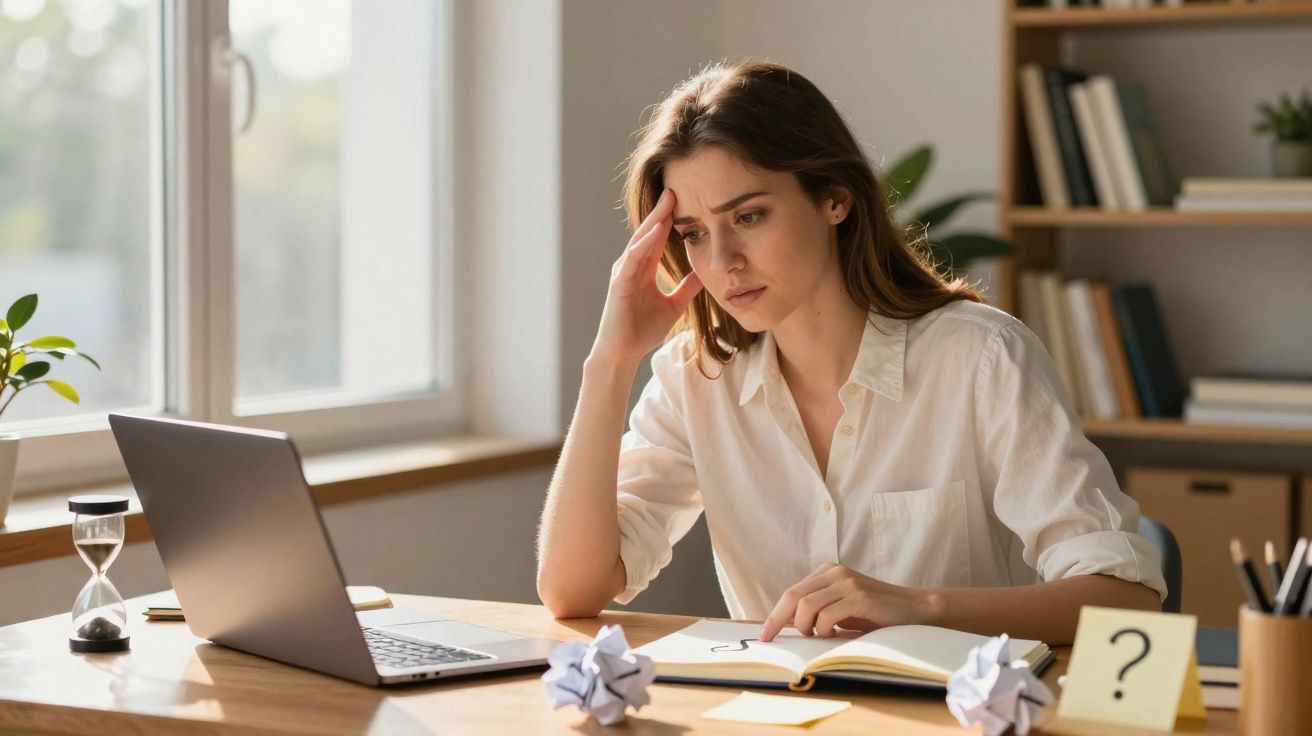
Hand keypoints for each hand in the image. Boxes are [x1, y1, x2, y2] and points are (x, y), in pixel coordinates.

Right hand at [590, 189, 702, 368]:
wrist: (623, 353)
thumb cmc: (642, 329)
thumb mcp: (674, 305)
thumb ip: (687, 287)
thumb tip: (706, 273)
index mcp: (644, 268)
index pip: (658, 237)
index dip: (671, 218)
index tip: (687, 199)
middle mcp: (632, 265)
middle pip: (649, 232)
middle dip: (662, 210)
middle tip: (677, 187)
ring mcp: (623, 272)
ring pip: (640, 239)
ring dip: (654, 219)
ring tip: (669, 200)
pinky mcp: (619, 283)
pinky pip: (633, 257)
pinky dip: (645, 242)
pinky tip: (657, 229)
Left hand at [758, 563, 934, 641]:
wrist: (914, 610)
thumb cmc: (875, 614)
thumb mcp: (842, 609)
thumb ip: (818, 611)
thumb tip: (787, 625)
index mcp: (828, 573)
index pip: (791, 593)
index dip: (775, 614)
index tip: (764, 635)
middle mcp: (835, 572)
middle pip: (793, 596)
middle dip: (777, 620)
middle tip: (771, 640)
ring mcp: (847, 582)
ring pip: (807, 605)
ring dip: (806, 627)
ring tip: (817, 636)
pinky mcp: (860, 596)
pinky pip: (827, 615)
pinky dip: (824, 629)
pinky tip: (834, 635)